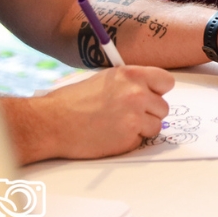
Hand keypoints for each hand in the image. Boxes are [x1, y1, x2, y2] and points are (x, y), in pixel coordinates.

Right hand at [7, 66, 173, 162]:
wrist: (51, 122)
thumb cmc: (72, 101)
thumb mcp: (105, 79)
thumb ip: (130, 83)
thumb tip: (148, 90)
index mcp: (131, 75)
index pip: (166, 82)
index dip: (158, 91)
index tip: (151, 96)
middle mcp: (137, 94)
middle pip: (163, 107)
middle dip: (149, 113)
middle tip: (129, 116)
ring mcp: (134, 116)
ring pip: (156, 125)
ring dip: (142, 128)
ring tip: (118, 126)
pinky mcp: (129, 137)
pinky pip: (141, 140)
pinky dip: (129, 141)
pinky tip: (110, 135)